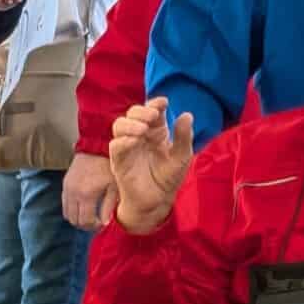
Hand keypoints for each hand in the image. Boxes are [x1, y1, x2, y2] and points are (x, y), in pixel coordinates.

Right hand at [63, 152, 118, 230]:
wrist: (96, 146)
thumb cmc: (109, 166)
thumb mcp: (114, 186)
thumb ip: (108, 206)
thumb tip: (105, 223)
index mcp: (86, 194)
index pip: (85, 221)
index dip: (94, 227)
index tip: (103, 224)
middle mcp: (73, 193)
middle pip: (74, 220)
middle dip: (86, 225)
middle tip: (97, 222)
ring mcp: (67, 188)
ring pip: (67, 213)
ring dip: (78, 218)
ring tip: (91, 215)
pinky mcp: (65, 183)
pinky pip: (65, 203)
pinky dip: (73, 209)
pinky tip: (84, 206)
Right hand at [109, 98, 193, 233]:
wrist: (157, 200)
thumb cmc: (169, 176)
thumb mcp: (182, 157)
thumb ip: (184, 137)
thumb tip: (187, 114)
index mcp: (156, 130)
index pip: (152, 110)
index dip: (155, 103)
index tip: (163, 102)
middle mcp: (140, 135)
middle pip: (133, 113)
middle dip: (141, 111)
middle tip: (152, 116)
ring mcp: (128, 146)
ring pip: (120, 125)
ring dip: (130, 123)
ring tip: (143, 129)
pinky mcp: (119, 160)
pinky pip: (115, 146)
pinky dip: (123, 140)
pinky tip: (134, 140)